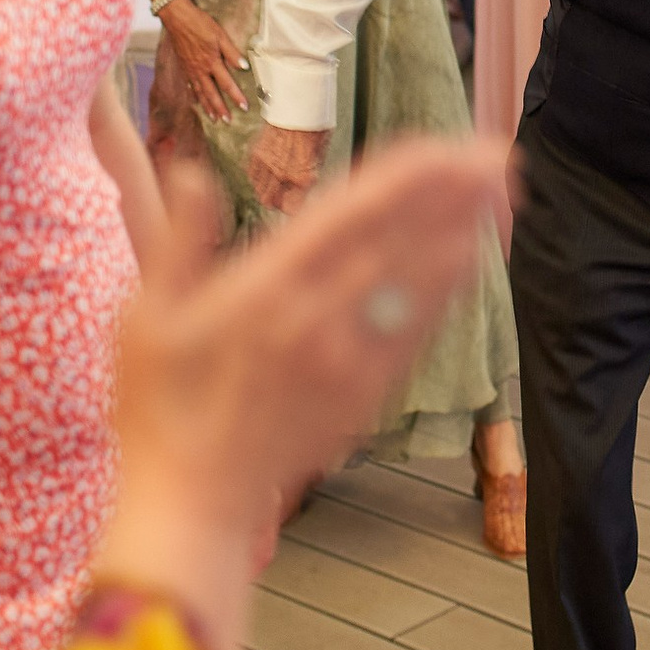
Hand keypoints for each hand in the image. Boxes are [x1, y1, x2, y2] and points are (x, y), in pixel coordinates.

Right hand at [102, 142, 511, 649]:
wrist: (192, 503)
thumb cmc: (158, 408)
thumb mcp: (145, 317)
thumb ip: (179, 240)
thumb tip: (189, 170)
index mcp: (265, 288)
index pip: (351, 215)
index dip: (405, 178)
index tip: (445, 146)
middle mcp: (318, 318)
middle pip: (399, 242)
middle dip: (453, 195)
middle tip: (498, 153)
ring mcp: (349, 360)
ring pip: (420, 286)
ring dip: (465, 234)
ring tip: (504, 193)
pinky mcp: (365, 396)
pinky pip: (417, 333)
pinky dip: (448, 293)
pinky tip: (470, 261)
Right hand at [158, 0, 247, 120]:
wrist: (177, 18)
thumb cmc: (200, 24)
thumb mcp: (220, 35)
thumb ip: (232, 53)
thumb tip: (244, 67)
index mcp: (212, 62)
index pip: (227, 84)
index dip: (236, 96)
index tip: (244, 107)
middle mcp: (200, 70)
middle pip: (212, 94)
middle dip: (220, 109)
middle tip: (227, 121)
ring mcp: (190, 70)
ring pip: (200, 93)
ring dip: (208, 107)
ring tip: (214, 119)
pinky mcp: (183, 66)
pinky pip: (189, 85)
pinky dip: (194, 95)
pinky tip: (196, 102)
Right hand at [247, 123, 331, 212]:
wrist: (300, 106)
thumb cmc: (315, 130)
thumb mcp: (320, 158)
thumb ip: (307, 178)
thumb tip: (298, 191)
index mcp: (303, 178)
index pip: (291, 209)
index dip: (293, 208)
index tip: (294, 205)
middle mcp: (282, 174)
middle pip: (269, 202)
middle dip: (277, 202)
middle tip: (283, 196)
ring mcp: (267, 164)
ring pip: (258, 190)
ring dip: (266, 189)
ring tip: (276, 181)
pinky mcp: (256, 153)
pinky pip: (252, 174)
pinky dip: (258, 175)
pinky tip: (268, 169)